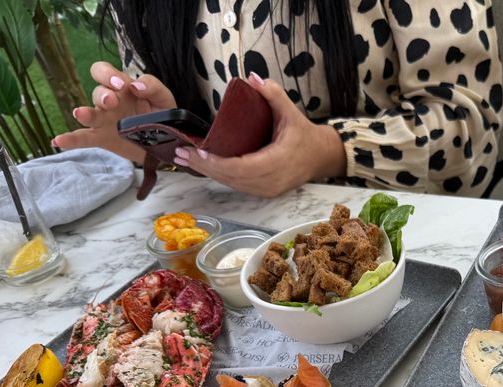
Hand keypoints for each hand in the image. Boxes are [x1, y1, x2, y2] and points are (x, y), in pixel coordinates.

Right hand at [53, 61, 176, 162]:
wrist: (168, 142)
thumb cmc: (162, 114)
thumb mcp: (163, 97)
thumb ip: (152, 86)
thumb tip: (136, 85)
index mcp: (121, 87)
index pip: (104, 71)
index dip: (108, 74)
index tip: (121, 84)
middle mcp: (109, 101)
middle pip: (97, 92)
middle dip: (103, 94)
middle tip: (112, 101)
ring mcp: (104, 120)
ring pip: (89, 114)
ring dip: (85, 113)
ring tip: (81, 113)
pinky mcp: (102, 138)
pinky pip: (83, 138)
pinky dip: (71, 140)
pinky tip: (58, 141)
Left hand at [172, 72, 346, 197]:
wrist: (321, 157)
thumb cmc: (304, 134)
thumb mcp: (290, 111)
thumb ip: (273, 94)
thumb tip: (252, 77)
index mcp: (278, 161)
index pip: (242, 166)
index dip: (218, 162)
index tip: (199, 151)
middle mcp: (272, 180)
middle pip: (232, 178)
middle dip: (204, 167)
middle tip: (181, 154)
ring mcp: (269, 190)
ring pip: (233, 185)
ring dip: (209, 174)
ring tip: (187, 160)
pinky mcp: (265, 193)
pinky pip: (239, 187)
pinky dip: (221, 177)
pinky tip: (205, 167)